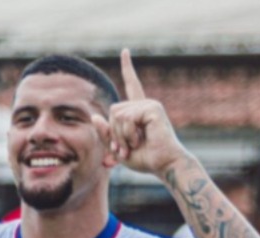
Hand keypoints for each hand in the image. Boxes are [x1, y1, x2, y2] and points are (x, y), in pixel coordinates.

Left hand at [94, 49, 186, 176]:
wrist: (164, 165)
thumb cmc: (145, 159)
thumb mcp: (118, 148)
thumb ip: (106, 133)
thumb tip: (95, 116)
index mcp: (139, 110)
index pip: (132, 85)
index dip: (128, 68)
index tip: (125, 51)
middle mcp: (145, 104)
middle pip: (113, 110)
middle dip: (114, 133)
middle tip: (126, 148)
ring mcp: (150, 104)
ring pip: (117, 115)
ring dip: (121, 136)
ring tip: (134, 146)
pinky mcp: (153, 109)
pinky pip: (126, 119)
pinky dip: (128, 134)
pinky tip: (140, 140)